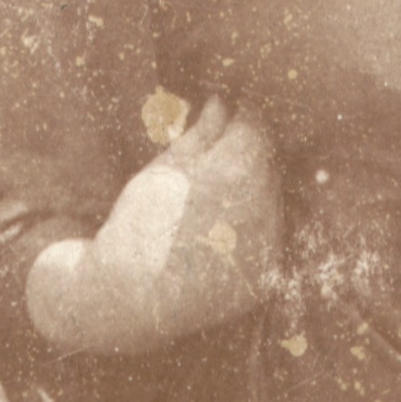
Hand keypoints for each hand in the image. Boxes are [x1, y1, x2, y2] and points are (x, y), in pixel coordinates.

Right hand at [25, 99, 283, 357]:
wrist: (128, 299)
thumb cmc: (138, 228)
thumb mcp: (165, 171)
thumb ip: (202, 135)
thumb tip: (223, 102)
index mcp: (236, 173)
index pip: (256, 129)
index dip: (244, 118)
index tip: (233, 113)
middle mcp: (262, 208)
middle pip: (268, 165)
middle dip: (249, 156)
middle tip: (219, 158)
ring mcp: (268, 246)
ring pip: (272, 202)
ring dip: (253, 193)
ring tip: (212, 201)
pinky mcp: (266, 275)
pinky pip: (269, 240)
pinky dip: (252, 230)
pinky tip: (219, 233)